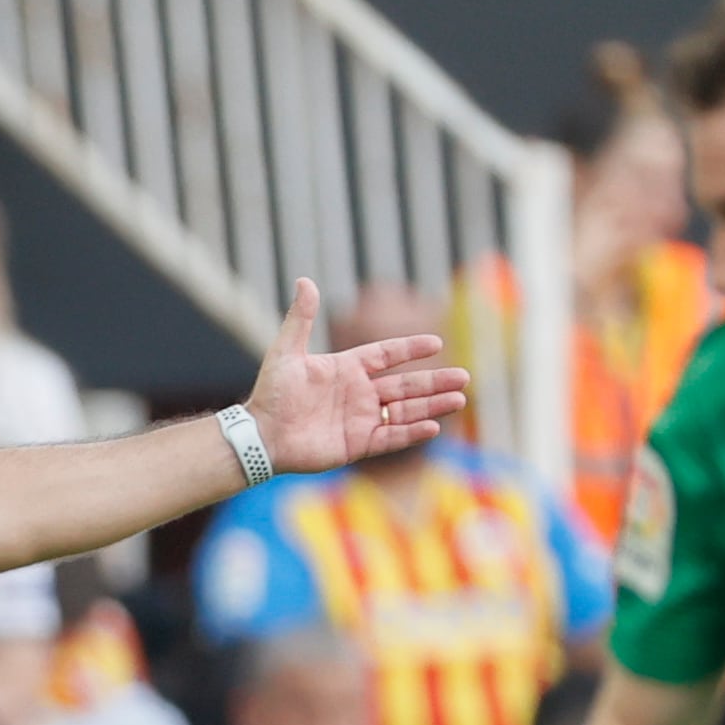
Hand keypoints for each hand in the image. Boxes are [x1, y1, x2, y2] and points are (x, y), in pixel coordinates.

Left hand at [244, 278, 468, 473]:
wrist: (259, 436)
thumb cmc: (270, 394)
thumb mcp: (286, 352)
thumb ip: (300, 318)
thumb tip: (304, 280)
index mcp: (346, 369)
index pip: (386, 355)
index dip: (410, 349)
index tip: (436, 342)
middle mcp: (358, 393)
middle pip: (405, 385)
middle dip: (434, 381)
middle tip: (465, 377)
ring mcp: (359, 419)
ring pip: (405, 411)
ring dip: (432, 405)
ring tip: (459, 399)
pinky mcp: (356, 444)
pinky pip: (390, 438)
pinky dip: (411, 433)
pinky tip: (433, 427)